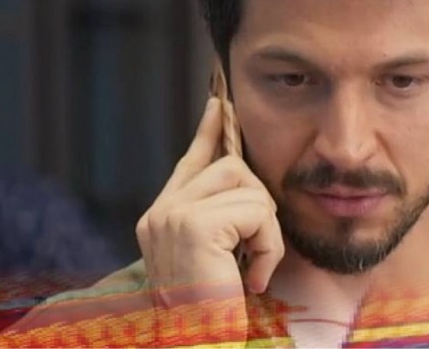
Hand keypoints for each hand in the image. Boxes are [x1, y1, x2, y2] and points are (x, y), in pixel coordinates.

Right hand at [135, 97, 284, 308]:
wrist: (196, 344)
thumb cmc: (212, 312)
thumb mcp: (214, 259)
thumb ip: (220, 220)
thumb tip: (249, 186)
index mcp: (161, 217)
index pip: (190, 161)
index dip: (209, 132)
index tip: (219, 103)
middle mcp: (160, 212)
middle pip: (229, 166)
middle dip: (258, 203)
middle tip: (256, 248)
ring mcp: (172, 216)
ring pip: (246, 183)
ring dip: (265, 228)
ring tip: (253, 266)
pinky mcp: (195, 225)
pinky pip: (257, 211)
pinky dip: (268, 245)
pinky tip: (253, 277)